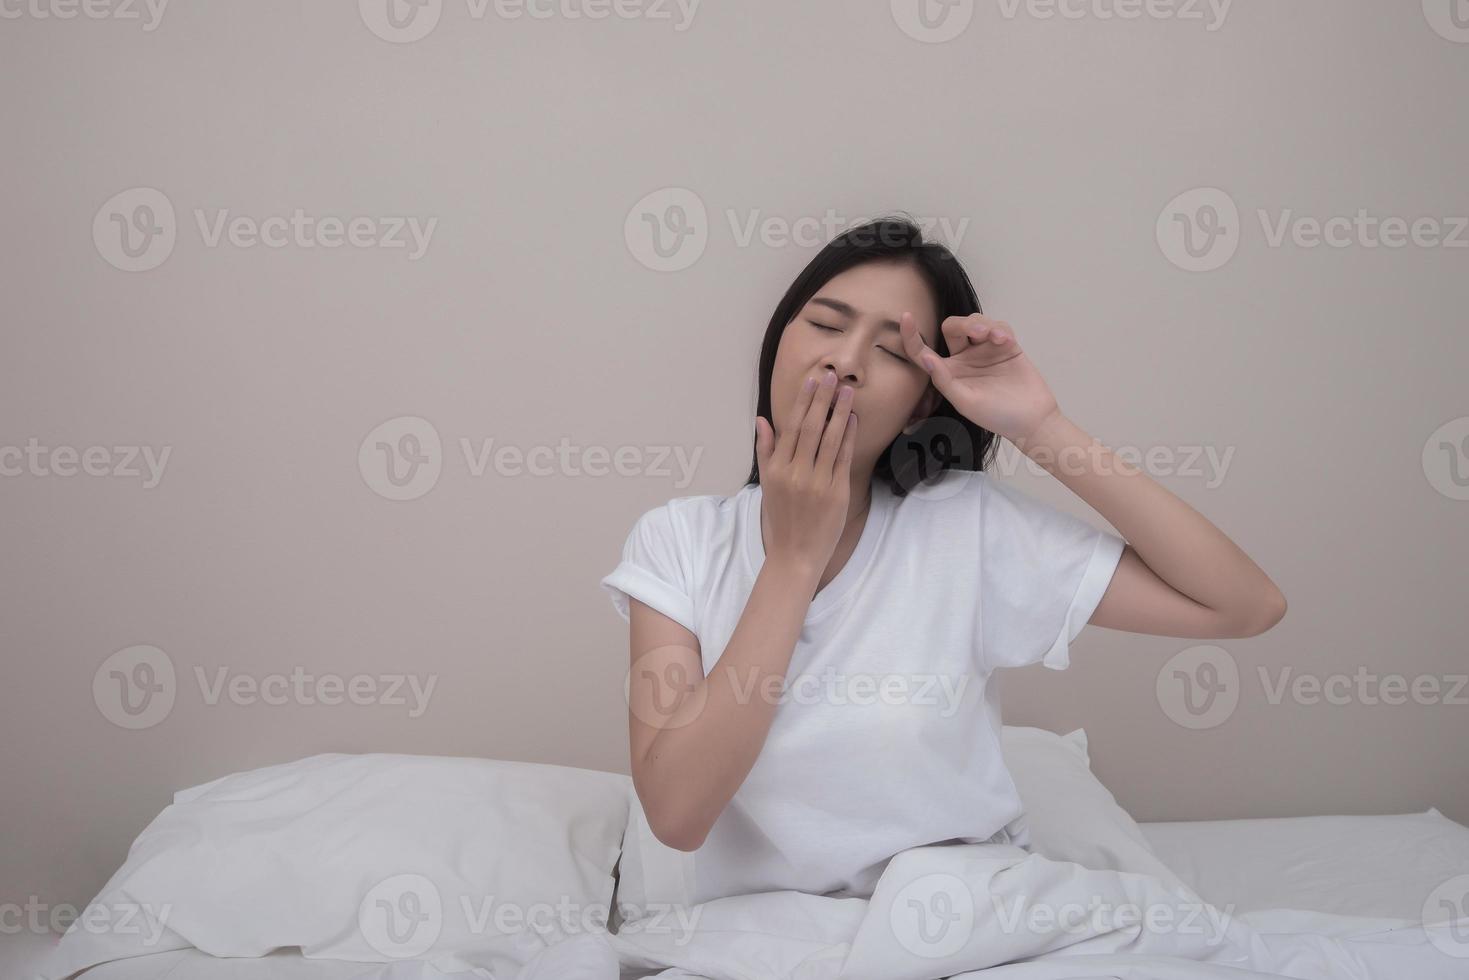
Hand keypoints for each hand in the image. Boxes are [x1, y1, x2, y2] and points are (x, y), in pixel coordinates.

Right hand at [754, 370, 857, 574]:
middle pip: (812, 428)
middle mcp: (796, 473)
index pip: (792, 427)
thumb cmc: (781, 518)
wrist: (795, 554)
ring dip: (840, 413)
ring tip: (848, 392)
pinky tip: (853, 420)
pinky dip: (849, 437)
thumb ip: (766, 451)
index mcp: (777, 469)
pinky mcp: (837, 492)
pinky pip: (844, 459)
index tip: (812, 381)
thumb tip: (762, 420)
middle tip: (833, 376)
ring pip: (831, 440)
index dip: (803, 402)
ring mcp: (818, 482)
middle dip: (823, 400)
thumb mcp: (767, 484)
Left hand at [900, 312, 1061, 446]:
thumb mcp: (965, 401)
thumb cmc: (996, 415)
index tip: (906, 317)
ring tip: (994, 337)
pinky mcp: (1005, 345)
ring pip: (975, 322)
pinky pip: (998, 326)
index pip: (923, 351)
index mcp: (947, 372)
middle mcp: (963, 358)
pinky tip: (1005, 340)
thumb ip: (944, 380)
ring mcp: (984, 350)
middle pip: (952, 328)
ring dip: (982, 324)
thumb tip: (925, 358)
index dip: (912, 335)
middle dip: (962, 325)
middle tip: (977, 333)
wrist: (1031, 419)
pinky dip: (1000, 328)